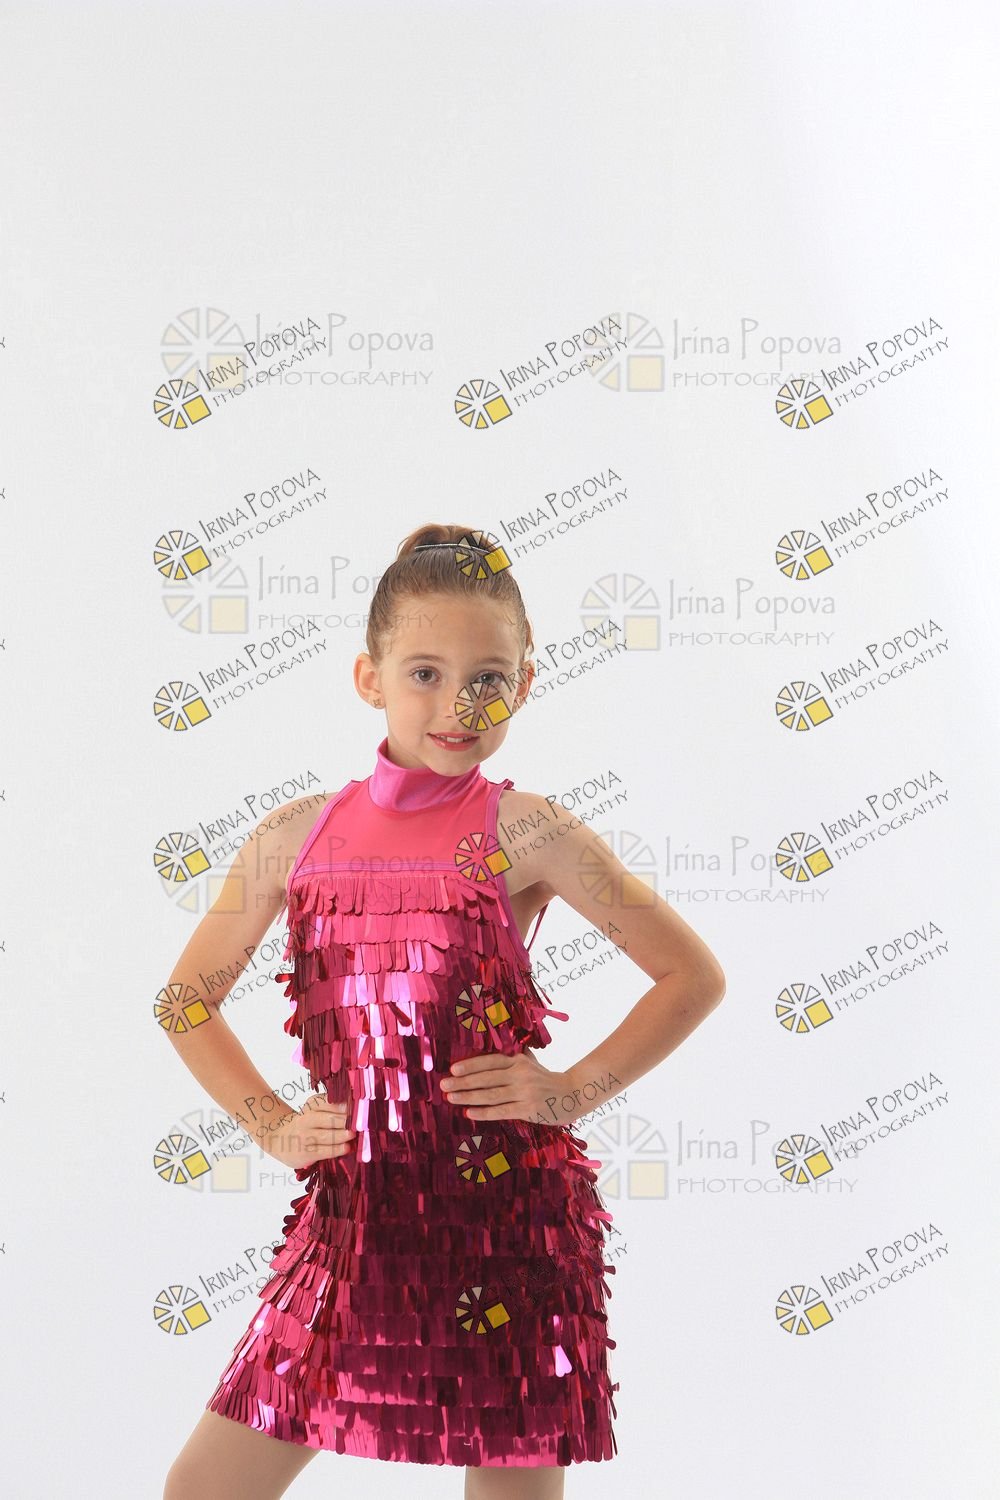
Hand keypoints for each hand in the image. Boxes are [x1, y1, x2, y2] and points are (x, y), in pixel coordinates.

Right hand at [258, 1092, 356, 1169]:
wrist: (279, 1140)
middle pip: (327, 1119)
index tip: (357, 1107)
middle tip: (359, 1123)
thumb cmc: (305, 1125)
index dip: (342, 1106)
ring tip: (353, 1135)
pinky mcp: (305, 1153)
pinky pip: (323, 1151)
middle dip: (344, 1121)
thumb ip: (331, 1109)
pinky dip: (336, 1150)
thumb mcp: (313, 1111)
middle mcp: (306, 1120)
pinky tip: (346, 1148)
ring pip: (325, 1136)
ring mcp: (304, 1137)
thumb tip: (355, 1110)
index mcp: (311, 1106)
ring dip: (341, 1135)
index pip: (327, 1103)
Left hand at [440, 1050, 570, 1125]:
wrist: (573, 1094)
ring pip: (490, 1094)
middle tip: (443, 1086)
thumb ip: (515, 1058)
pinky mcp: (528, 1109)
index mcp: (518, 1061)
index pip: (490, 1062)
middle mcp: (520, 1074)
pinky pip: (501, 1111)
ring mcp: (524, 1092)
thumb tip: (497, 1050)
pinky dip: (484, 1112)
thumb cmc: (547, 1079)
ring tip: (451, 1098)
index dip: (470, 1066)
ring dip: (468, 1097)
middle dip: (463, 1082)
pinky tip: (470, 1113)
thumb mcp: (532, 1063)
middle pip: (486, 1078)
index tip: (452, 1070)